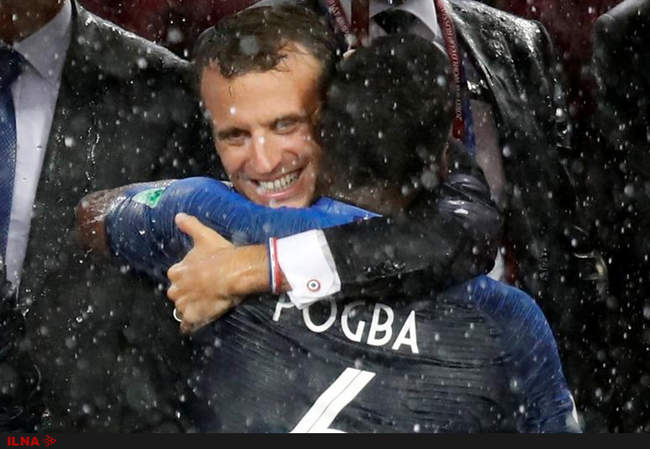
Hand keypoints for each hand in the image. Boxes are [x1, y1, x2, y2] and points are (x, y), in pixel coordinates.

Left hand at [167, 213, 267, 332]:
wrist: (235, 273)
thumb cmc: (220, 254)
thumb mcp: (204, 236)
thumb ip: (190, 225)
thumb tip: (178, 215)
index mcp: (177, 271)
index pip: (176, 276)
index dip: (186, 277)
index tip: (196, 276)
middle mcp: (177, 289)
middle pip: (176, 294)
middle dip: (185, 294)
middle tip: (202, 292)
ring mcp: (185, 305)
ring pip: (181, 309)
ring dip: (189, 309)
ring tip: (203, 307)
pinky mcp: (195, 317)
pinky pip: (187, 326)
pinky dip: (190, 326)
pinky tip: (195, 326)